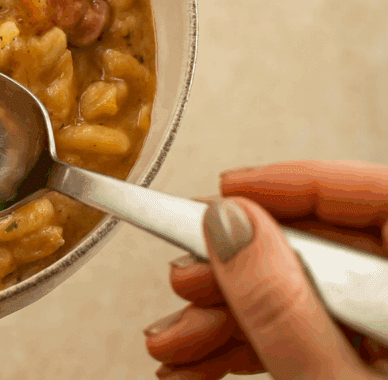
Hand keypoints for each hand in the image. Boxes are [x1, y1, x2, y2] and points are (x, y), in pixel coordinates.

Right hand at [143, 160, 387, 378]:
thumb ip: (283, 306)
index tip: (227, 191)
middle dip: (237, 267)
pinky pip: (306, 336)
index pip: (376, 196)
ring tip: (177, 342)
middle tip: (188, 279)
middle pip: (323, 250)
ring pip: (302, 296)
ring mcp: (383, 337)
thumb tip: (229, 225)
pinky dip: (247, 344)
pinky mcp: (363, 367)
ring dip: (226, 315)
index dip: (295, 183)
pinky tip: (199, 362)